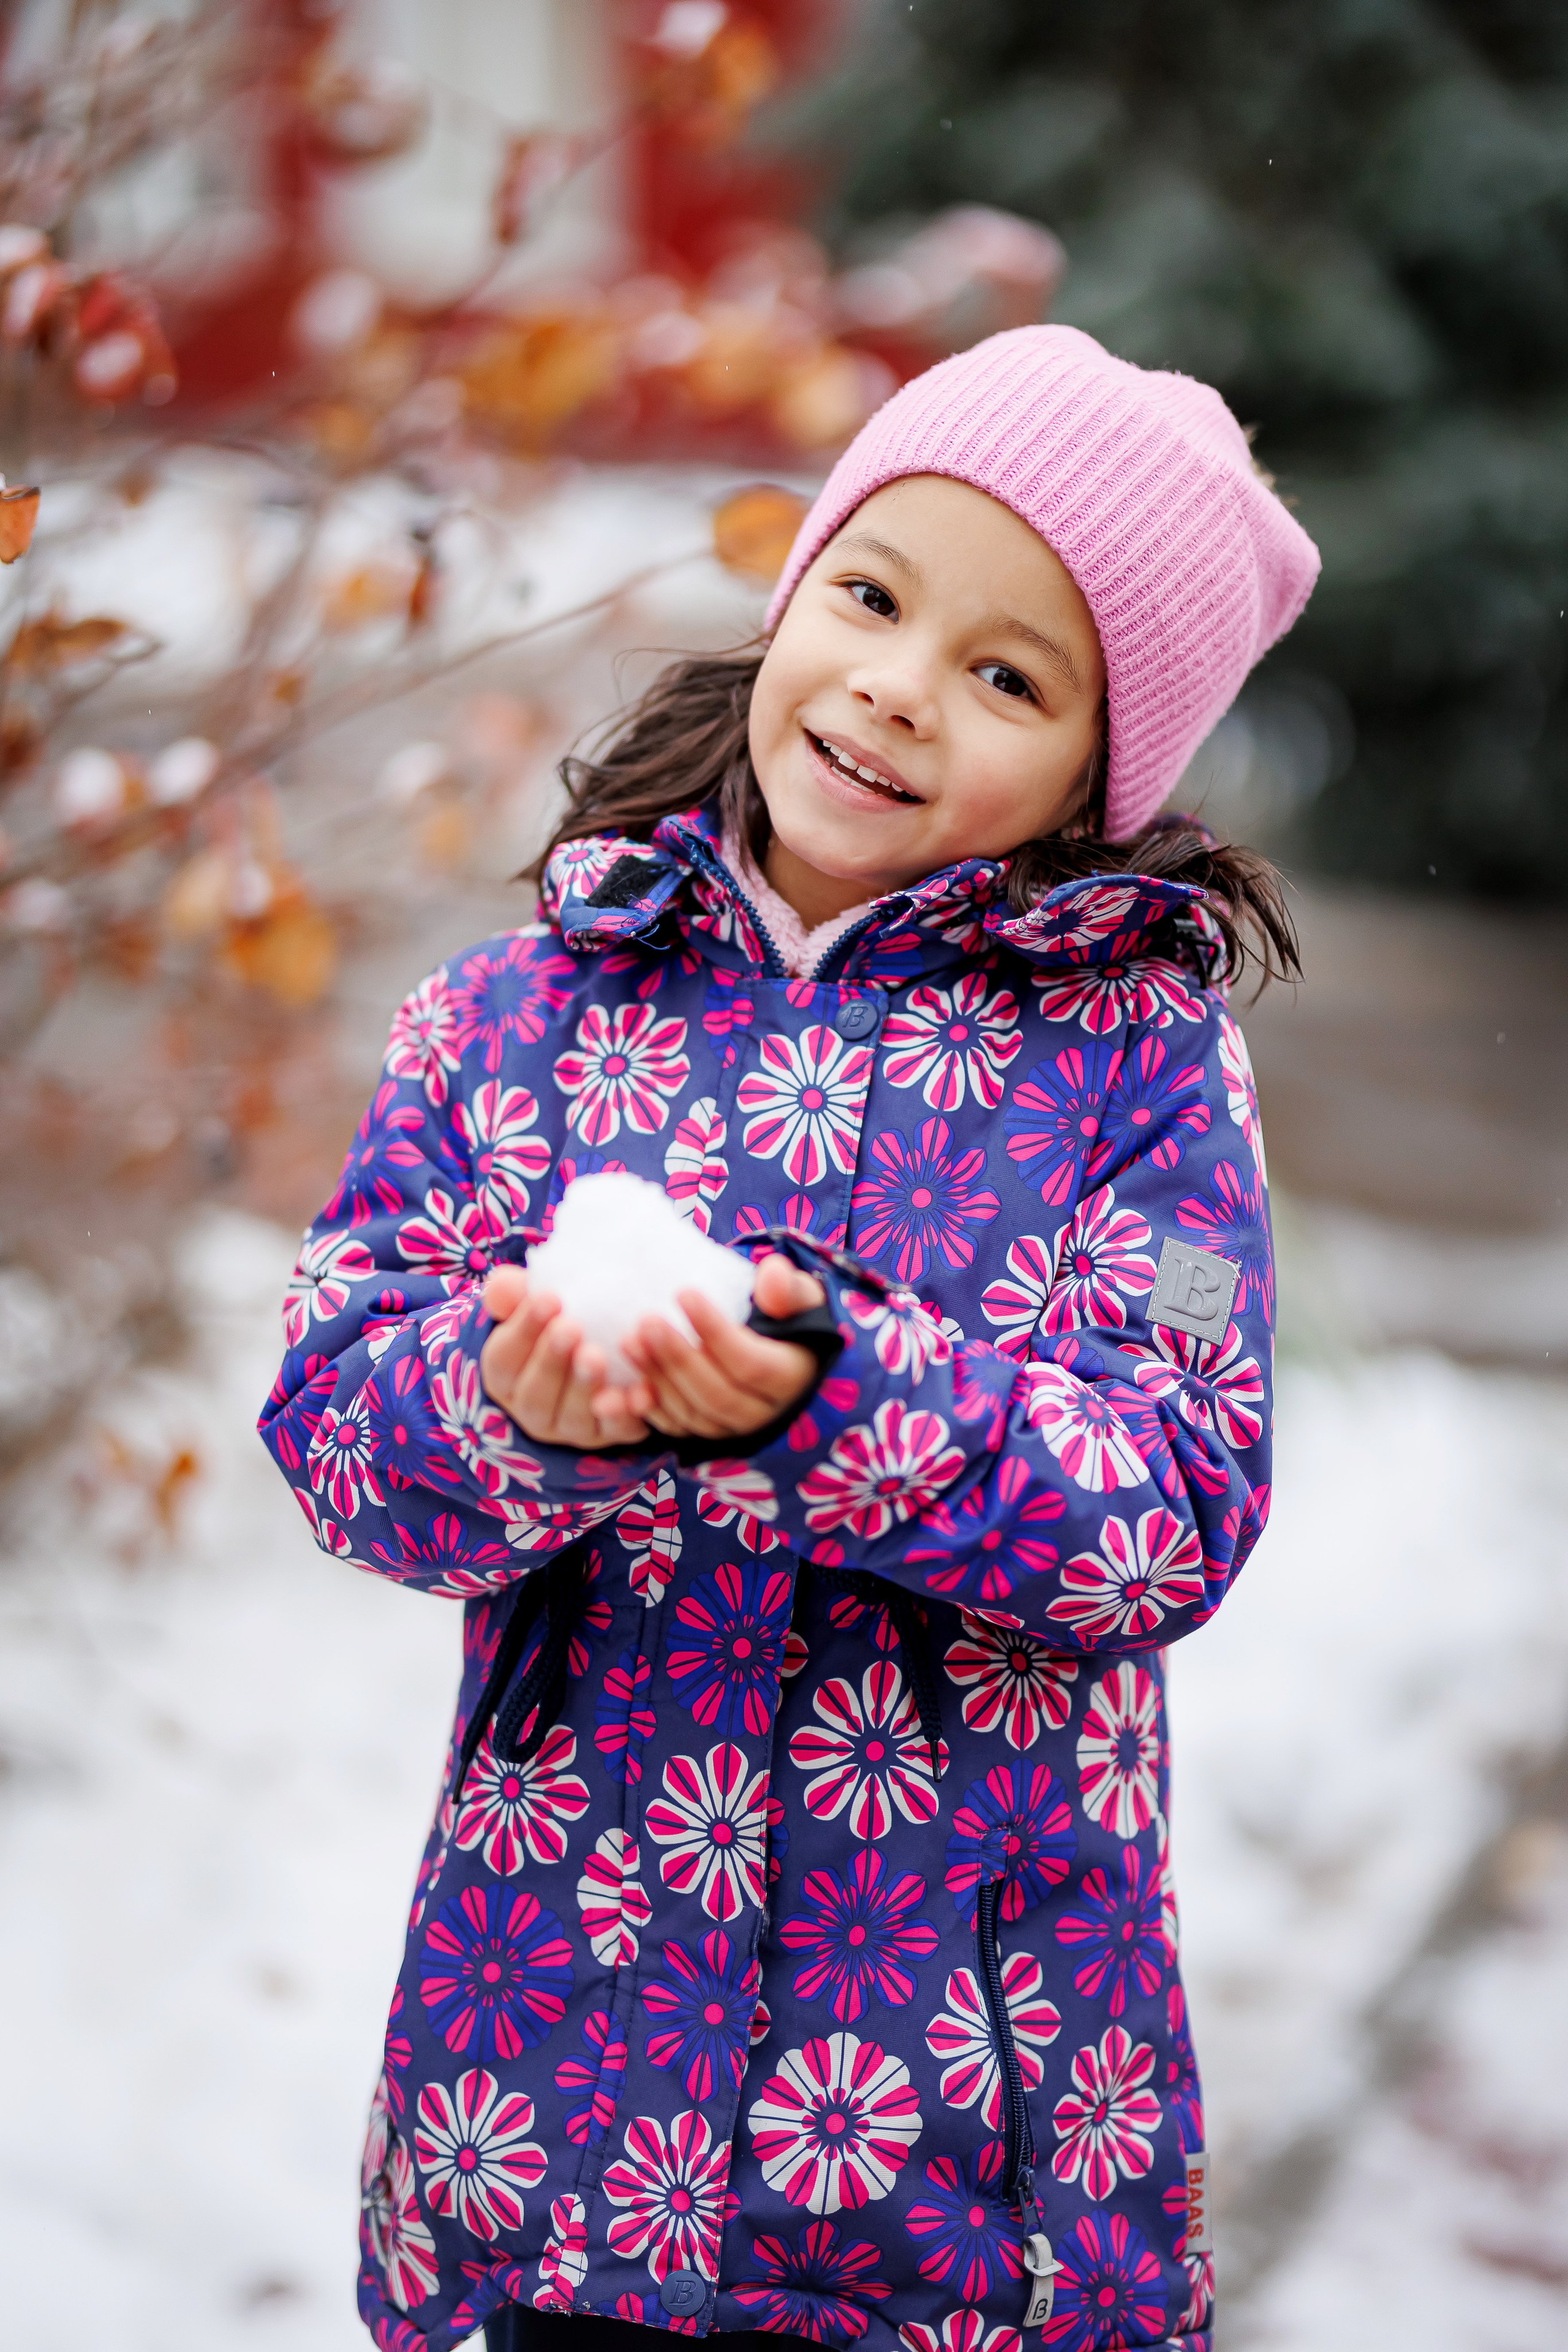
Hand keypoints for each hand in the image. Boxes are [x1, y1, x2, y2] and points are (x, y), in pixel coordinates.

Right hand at [480, 1266, 651, 1448]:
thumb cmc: (561, 1320)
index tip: (549, 1298)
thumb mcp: (537, 1305)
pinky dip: (628, 1413)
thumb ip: (515, 1294)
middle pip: (535, 1394)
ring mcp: (570, 1428)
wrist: (608, 1344)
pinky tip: (640, 1391)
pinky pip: (617, 1430)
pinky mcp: (608, 1435)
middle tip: (571, 1328)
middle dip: (552, 1361)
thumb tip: (502, 1285)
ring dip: (586, 1387)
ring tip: (598, 1356)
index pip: (504, 1358)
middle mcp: (532, 1410)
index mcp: (506, 1377)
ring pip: (573, 1417)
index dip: (524, 1330)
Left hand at [620, 1253, 825, 1444]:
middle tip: (647, 1321)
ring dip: (657, 1378)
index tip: (683, 1292)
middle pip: (717, 1394)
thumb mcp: (801, 1296)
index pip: (751, 1362)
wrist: (783, 1349)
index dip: (715, 1331)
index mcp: (791, 1378)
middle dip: (678, 1358)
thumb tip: (773, 1276)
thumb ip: (790, 1287)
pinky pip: (677, 1427)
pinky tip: (628, 1376)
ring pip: (693, 1413)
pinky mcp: (709, 1432)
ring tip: (629, 1340)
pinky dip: (651, 1405)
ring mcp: (735, 1428)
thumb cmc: (788, 1316)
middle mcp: (765, 1413)